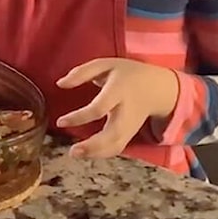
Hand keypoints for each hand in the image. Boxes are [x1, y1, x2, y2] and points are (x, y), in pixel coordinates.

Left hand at [54, 58, 178, 158]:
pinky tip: (86, 153)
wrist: (157, 87)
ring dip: (96, 154)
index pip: (100, 108)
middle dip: (93, 146)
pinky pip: (118, 148)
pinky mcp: (131, 134)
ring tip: (75, 154)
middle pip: (113, 134)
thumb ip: (82, 72)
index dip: (79, 117)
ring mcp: (131, 126)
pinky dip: (103, 154)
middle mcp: (126, 111)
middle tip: (73, 152)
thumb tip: (59, 84)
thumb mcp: (105, 64)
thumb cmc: (126, 74)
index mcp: (119, 91)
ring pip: (117, 145)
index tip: (60, 122)